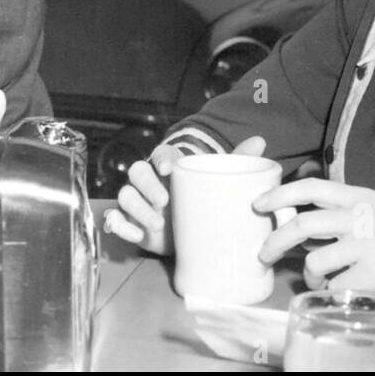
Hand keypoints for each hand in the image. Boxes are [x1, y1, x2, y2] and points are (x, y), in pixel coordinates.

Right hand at [102, 135, 267, 255]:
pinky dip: (120, 226)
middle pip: (136, 172)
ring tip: (156, 224)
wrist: (192, 235)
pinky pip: (114, 220)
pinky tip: (135, 235)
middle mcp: (149, 182)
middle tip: (164, 201)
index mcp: (169, 167)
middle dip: (146, 185)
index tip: (169, 169)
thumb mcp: (220, 182)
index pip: (159, 155)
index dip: (161, 159)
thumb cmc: (204, 203)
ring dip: (136, 208)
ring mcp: (137, 202)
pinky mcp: (130, 223)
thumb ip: (238, 160)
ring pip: (124, 196)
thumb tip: (260, 140)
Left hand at [254, 179, 374, 308]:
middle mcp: (361, 217)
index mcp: (360, 197)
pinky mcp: (372, 277)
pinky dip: (332, 291)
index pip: (311, 187)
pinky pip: (335, 287)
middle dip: (274, 242)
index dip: (279, 194)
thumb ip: (343, 213)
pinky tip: (345, 289)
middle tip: (263, 255)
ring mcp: (366, 247)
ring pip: (314, 262)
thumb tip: (302, 229)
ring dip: (309, 276)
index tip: (258, 204)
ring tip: (317, 280)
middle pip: (301, 225)